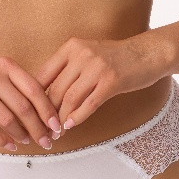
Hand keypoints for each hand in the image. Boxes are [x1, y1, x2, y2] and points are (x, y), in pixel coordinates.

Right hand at [0, 54, 62, 150]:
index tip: (56, 125)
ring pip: (7, 120)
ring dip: (21, 135)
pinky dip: (0, 140)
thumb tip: (40, 107)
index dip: (48, 110)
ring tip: (27, 142)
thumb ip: (16, 82)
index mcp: (6, 65)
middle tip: (46, 140)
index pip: (35, 90)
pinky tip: (8, 145)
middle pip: (24, 108)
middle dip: (38, 128)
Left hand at [35, 37, 163, 131]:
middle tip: (42, 128)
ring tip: (56, 131)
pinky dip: (78, 117)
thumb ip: (67, 70)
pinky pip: (89, 104)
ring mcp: (97, 67)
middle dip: (46, 113)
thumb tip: (44, 95)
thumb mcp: (87, 54)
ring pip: (69, 99)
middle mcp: (81, 54)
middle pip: (55, 89)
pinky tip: (71, 126)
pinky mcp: (111, 81)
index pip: (43, 74)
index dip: (35, 97)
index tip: (31, 113)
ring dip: (61, 119)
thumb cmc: (115, 57)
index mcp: (71, 47)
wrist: (147, 53)